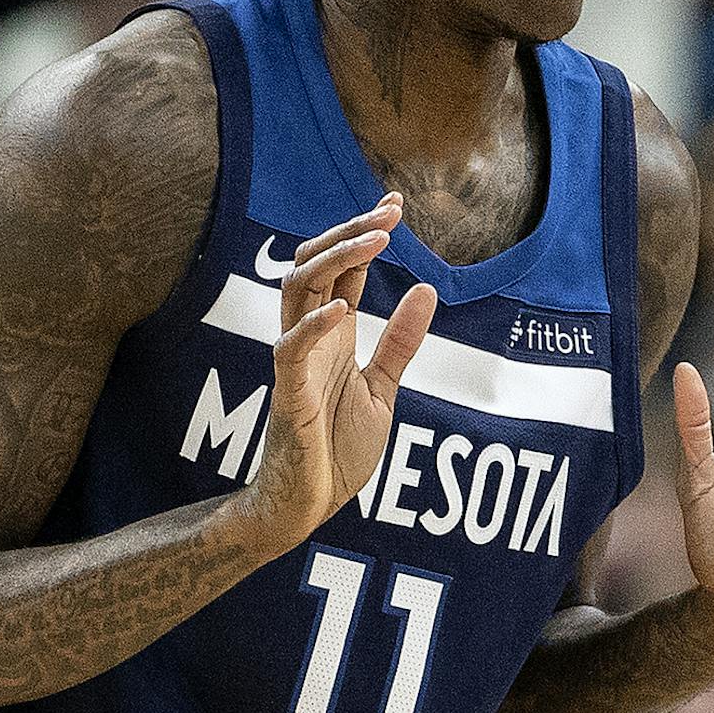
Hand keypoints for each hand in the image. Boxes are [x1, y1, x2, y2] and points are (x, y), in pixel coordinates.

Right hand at [234, 194, 437, 555]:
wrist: (306, 508)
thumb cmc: (336, 451)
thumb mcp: (382, 389)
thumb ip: (399, 342)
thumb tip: (426, 289)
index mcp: (332, 335)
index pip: (341, 269)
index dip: (364, 233)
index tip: (394, 204)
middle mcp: (309, 339)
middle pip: (315, 264)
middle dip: (350, 234)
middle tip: (389, 213)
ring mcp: (295, 363)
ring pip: (297, 290)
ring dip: (335, 261)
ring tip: (375, 241)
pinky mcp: (287, 396)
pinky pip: (289, 350)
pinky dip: (313, 326)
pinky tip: (344, 308)